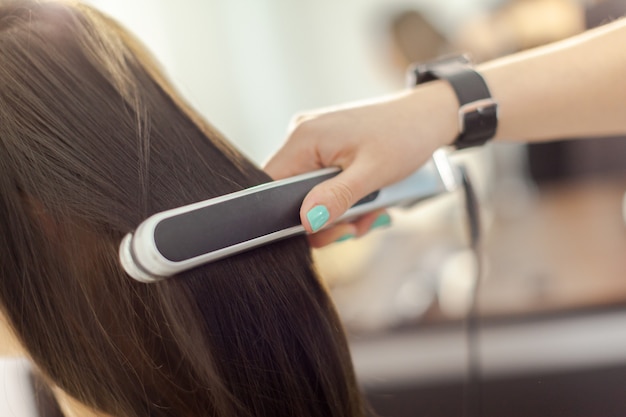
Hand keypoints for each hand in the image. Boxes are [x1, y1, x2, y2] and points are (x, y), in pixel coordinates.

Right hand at [265, 82, 457, 246]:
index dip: (291, 216)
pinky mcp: (329, 149)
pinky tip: (370, 199)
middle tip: (356, 225)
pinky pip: (325, 184)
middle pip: (292, 195)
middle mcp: (303, 137)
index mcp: (304, 138)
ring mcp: (316, 143)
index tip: (323, 230)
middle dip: (326, 218)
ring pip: (312, 194)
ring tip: (372, 210)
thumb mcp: (371, 174)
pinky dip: (345, 198)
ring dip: (341, 211)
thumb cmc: (404, 136)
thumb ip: (336, 198)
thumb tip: (306, 222)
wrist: (429, 117)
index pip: (272, 186)